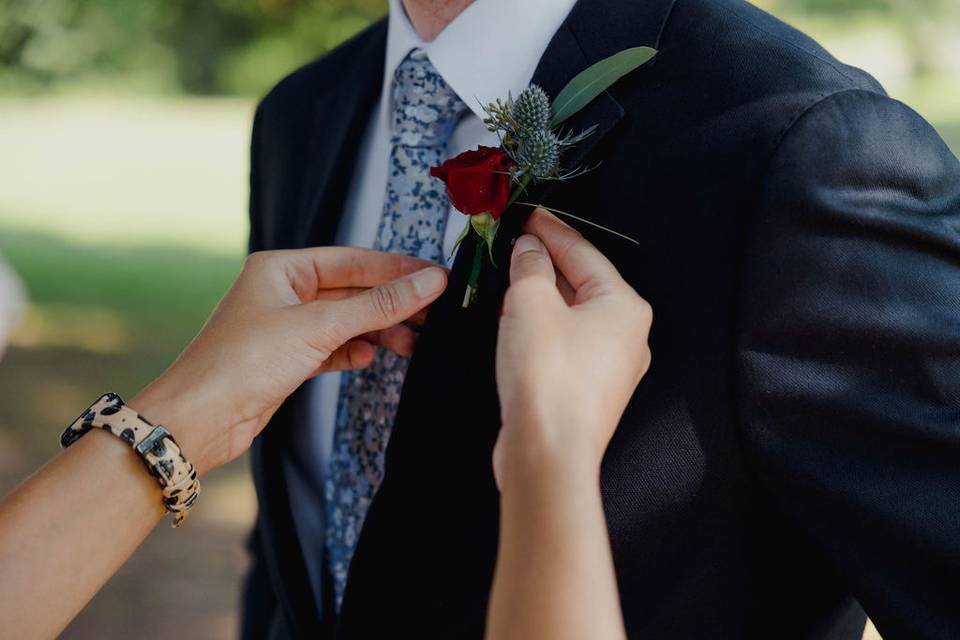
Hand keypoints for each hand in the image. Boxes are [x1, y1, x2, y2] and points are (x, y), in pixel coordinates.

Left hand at [132, 247, 446, 474]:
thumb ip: (378, 304)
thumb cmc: (243, 363)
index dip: (398, 268)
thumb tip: (431, 281)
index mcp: (281, 269)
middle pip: (352, 290)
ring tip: (413, 343)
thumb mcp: (319, 326)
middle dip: (392, 303)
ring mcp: (285, 327)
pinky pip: (332, 346)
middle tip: (436, 313)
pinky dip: (354, 350)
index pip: (354, 261)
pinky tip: (371, 356)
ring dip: (378, 329)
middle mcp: (282, 293)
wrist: (198, 421)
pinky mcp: (286, 360)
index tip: (438, 276)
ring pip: (345, 321)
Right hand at [494, 210, 651, 486]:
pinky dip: (542, 327)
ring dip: (540, 297)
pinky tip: (515, 323)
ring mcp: (610, 368)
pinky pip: (565, 345)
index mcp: (625, 306)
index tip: (527, 213)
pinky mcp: (588, 392)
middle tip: (512, 244)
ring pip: (572, 316)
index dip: (551, 230)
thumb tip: (529, 250)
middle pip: (582, 284)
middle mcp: (628, 335)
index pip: (585, 253)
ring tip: (507, 279)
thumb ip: (528, 266)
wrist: (548, 455)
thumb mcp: (530, 303)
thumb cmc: (547, 375)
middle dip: (545, 264)